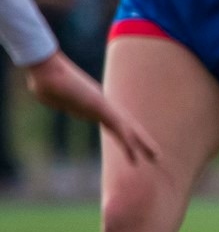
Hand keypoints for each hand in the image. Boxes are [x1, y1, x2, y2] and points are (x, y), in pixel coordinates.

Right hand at [21, 53, 160, 164]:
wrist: (47, 73)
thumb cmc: (47, 81)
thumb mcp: (53, 94)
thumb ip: (55, 96)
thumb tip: (46, 96)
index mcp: (95, 108)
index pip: (116, 124)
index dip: (127, 136)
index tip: (137, 146)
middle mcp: (104, 108)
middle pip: (127, 128)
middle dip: (142, 142)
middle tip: (158, 157)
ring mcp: (104, 107)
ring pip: (128, 129)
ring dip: (141, 144)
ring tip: (156, 157)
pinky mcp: (101, 108)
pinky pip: (117, 126)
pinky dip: (127, 139)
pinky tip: (135, 150)